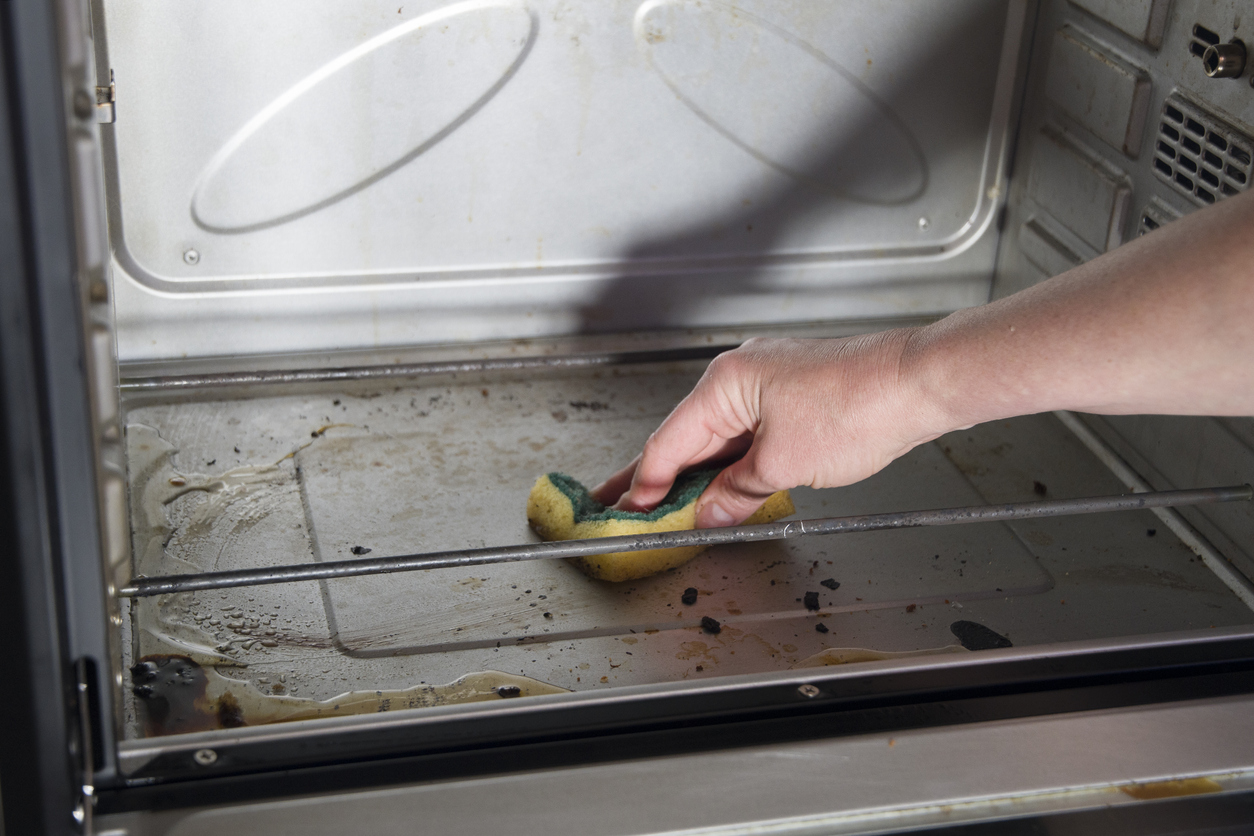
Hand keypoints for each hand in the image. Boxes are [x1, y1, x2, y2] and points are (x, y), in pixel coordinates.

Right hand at [591, 331, 950, 527]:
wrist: (918, 384)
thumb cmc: (859, 405)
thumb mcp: (783, 465)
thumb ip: (736, 492)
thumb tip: (710, 512)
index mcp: (725, 384)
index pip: (668, 444)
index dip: (644, 486)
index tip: (628, 515)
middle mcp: (739, 376)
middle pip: (686, 438)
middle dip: (654, 477)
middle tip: (618, 504)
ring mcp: (767, 382)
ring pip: (718, 438)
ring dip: (697, 474)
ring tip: (664, 506)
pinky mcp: (791, 395)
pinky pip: (746, 434)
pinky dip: (731, 463)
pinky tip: (722, 489)